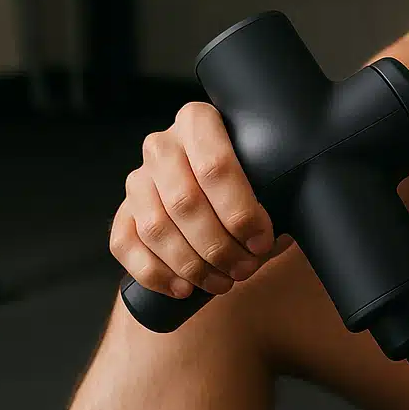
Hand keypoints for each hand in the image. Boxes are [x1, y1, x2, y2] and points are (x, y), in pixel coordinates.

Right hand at [110, 102, 290, 298]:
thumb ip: (276, 189)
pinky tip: (183, 287)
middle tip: (245, 269)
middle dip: (218, 246)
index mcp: (198, 122)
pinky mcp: (124, 211)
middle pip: (184, 202)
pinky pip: (125, 244)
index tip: (261, 241)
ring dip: (192, 265)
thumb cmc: (253, 186)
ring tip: (223, 282)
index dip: (240, 212)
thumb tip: (285, 225)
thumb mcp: (270, 177)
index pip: (215, 166)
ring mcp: (138, 179)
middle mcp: (162, 146)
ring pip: (155, 227)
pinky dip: (154, 273)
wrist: (222, 193)